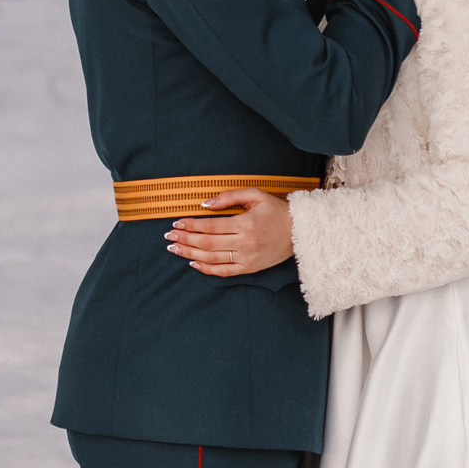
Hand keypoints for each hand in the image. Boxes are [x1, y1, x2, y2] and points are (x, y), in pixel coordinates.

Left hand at [165, 187, 296, 279]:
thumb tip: (205, 204)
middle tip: (169, 237)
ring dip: (190, 254)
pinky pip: (224, 272)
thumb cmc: (276, 210)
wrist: (299, 231)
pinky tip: (193, 263)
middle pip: (207, 243)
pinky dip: (207, 269)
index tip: (176, 223)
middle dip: (185, 240)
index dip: (190, 225)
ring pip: (211, 258)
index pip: (210, 226)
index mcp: (245, 223)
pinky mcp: (250, 268)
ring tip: (175, 249)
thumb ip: (229, 197)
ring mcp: (247, 258)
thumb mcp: (256, 195)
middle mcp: (244, 243)